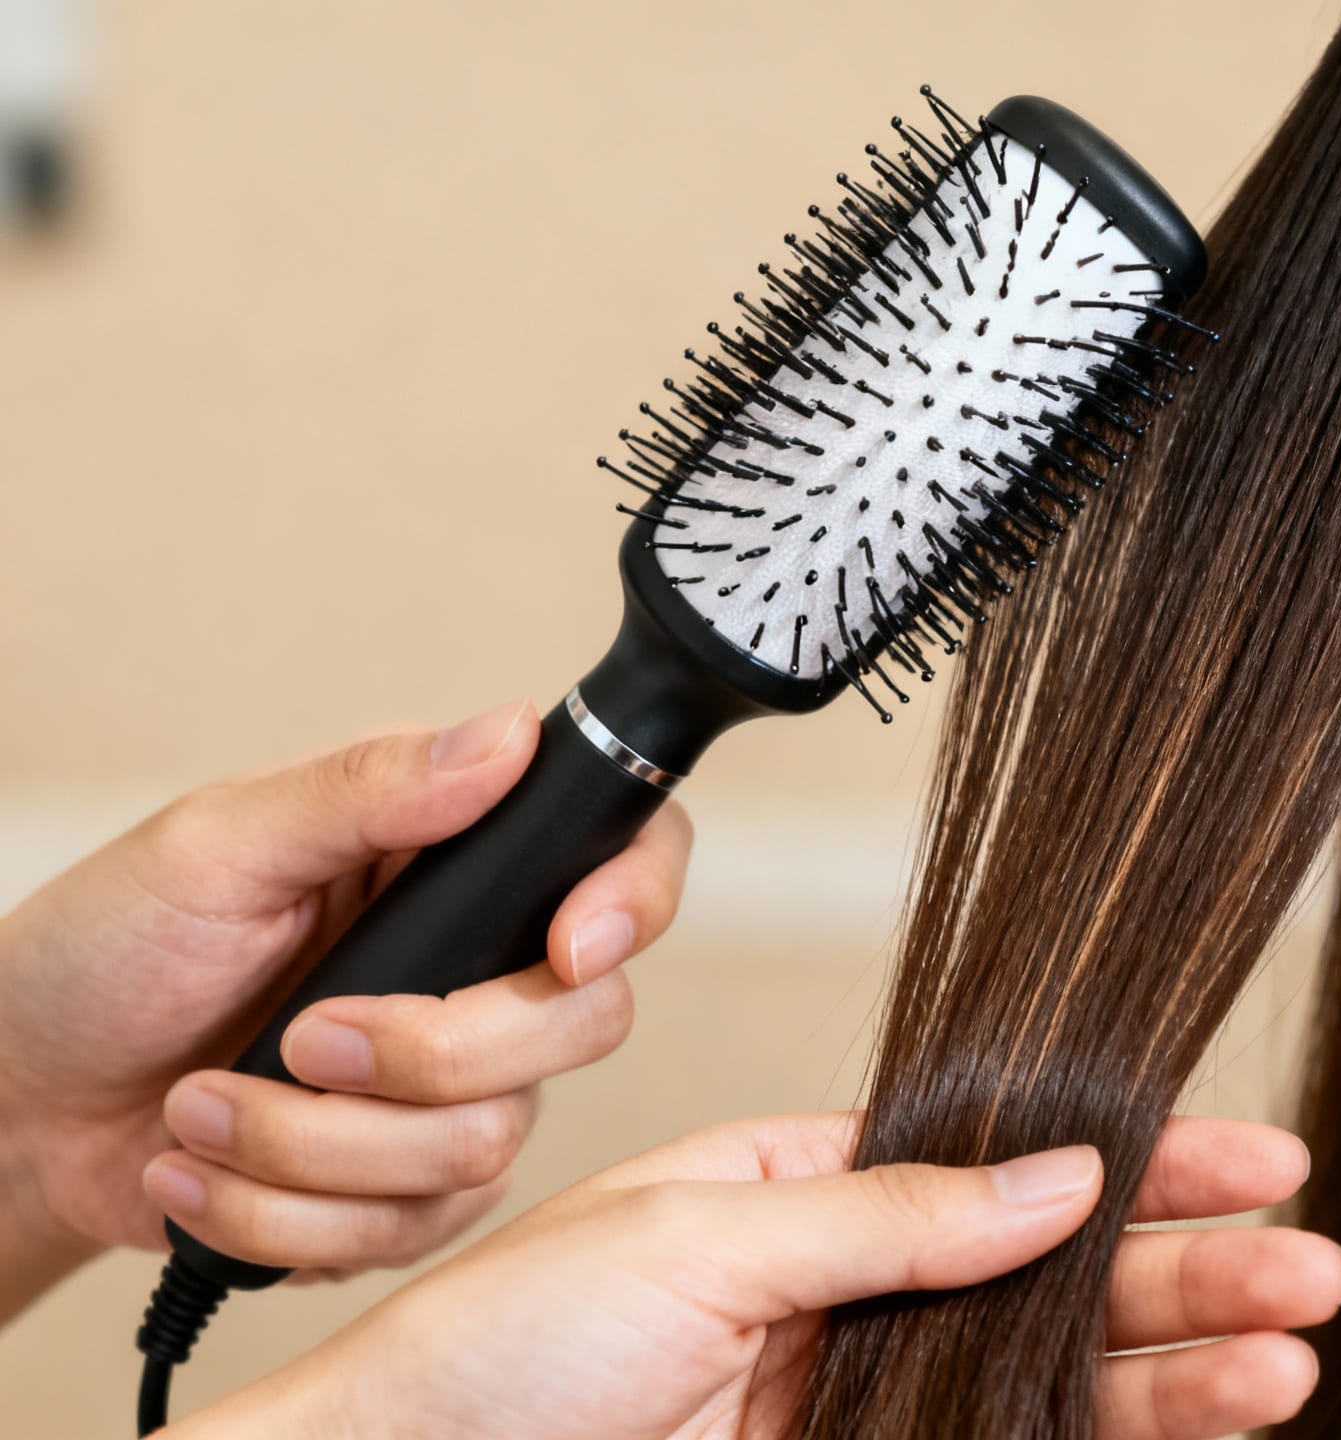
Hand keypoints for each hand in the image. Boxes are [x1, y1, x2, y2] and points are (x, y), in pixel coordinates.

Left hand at [0, 700, 691, 1306]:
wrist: (20, 1105)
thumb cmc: (105, 954)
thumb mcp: (216, 845)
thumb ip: (367, 790)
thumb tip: (506, 736)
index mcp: (457, 865)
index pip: (628, 860)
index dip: (633, 903)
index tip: (567, 947)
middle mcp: (481, 974)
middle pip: (582, 1025)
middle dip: (431, 1054)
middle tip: (303, 1037)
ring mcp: (454, 1093)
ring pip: (484, 1146)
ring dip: (312, 1144)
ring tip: (202, 1108)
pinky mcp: (405, 1195)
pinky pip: (408, 1232)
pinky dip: (279, 1214)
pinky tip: (202, 1170)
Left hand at [176, 1113, 1340, 1439]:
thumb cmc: (495, 1347)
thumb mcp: (698, 1239)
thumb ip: (892, 1218)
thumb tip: (1060, 1178)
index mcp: (809, 1193)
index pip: (1009, 1163)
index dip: (1137, 1161)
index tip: (1252, 1158)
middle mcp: (852, 1295)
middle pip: (1060, 1277)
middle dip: (1190, 1275)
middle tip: (1308, 1271)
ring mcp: (857, 1399)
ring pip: (1052, 1378)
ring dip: (1173, 1372)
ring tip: (1286, 1360)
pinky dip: (1099, 1437)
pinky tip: (1186, 1425)